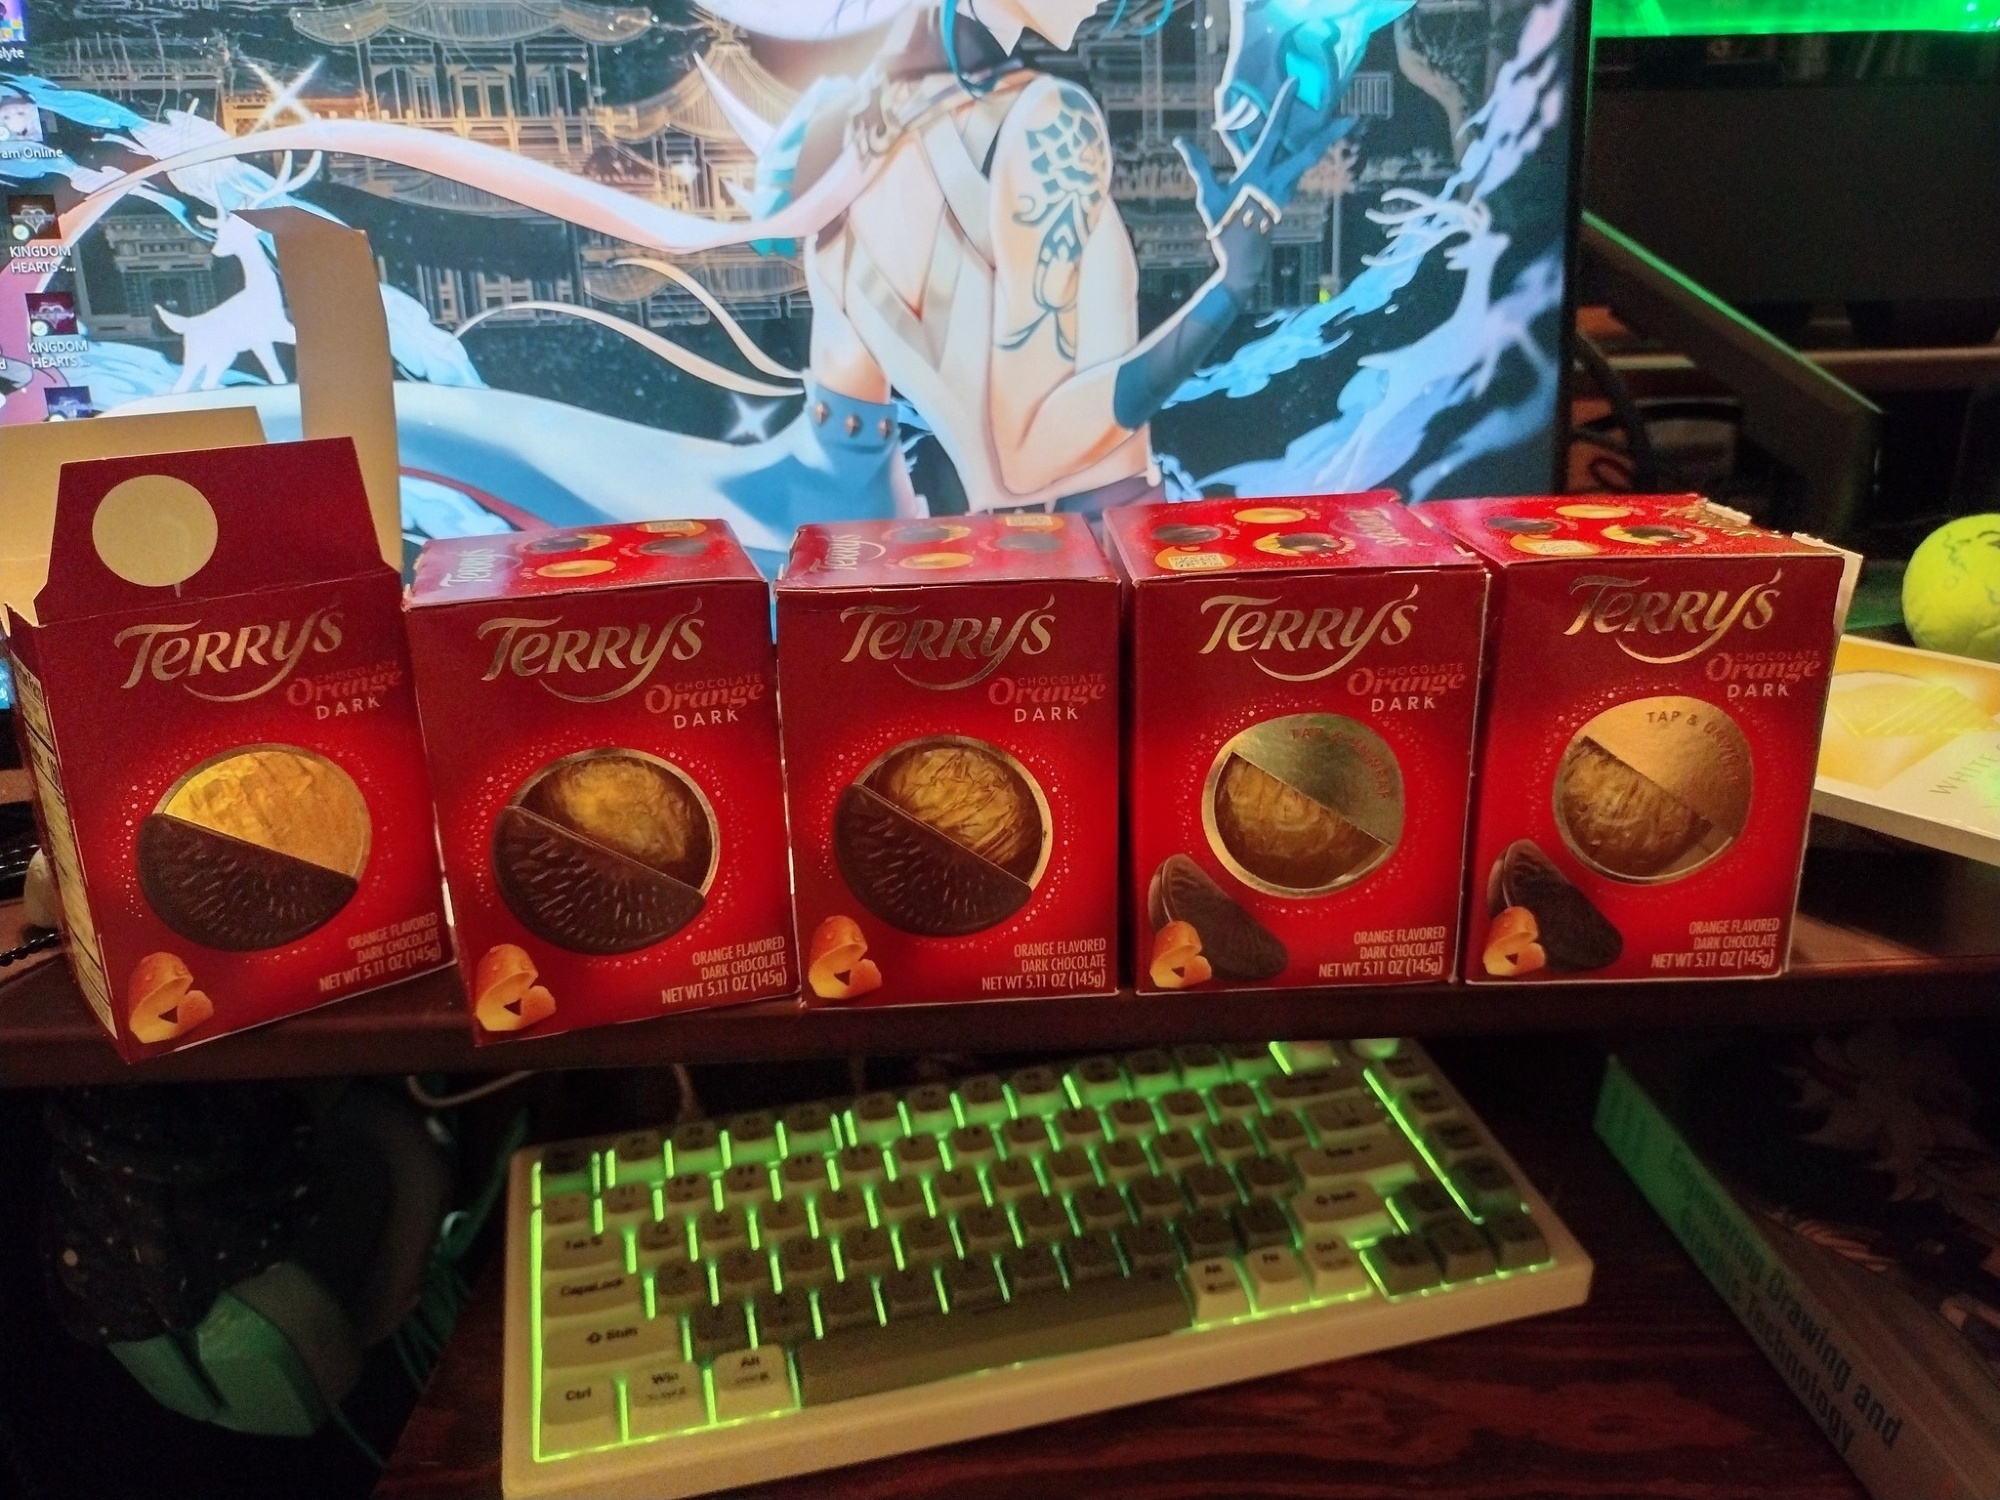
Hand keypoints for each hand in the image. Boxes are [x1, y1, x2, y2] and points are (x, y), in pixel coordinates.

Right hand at [1173, 77, 1356, 234]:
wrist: (1245, 261)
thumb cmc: (1224, 230)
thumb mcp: (1208, 198)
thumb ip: (1199, 167)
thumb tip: (1179, 141)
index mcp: (1257, 176)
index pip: (1272, 135)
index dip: (1282, 107)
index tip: (1293, 83)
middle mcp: (1278, 181)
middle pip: (1308, 151)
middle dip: (1330, 134)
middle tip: (1353, 117)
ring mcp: (1285, 189)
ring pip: (1306, 159)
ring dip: (1322, 141)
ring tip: (1340, 123)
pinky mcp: (1285, 196)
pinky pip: (1295, 168)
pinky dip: (1303, 152)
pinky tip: (1310, 144)